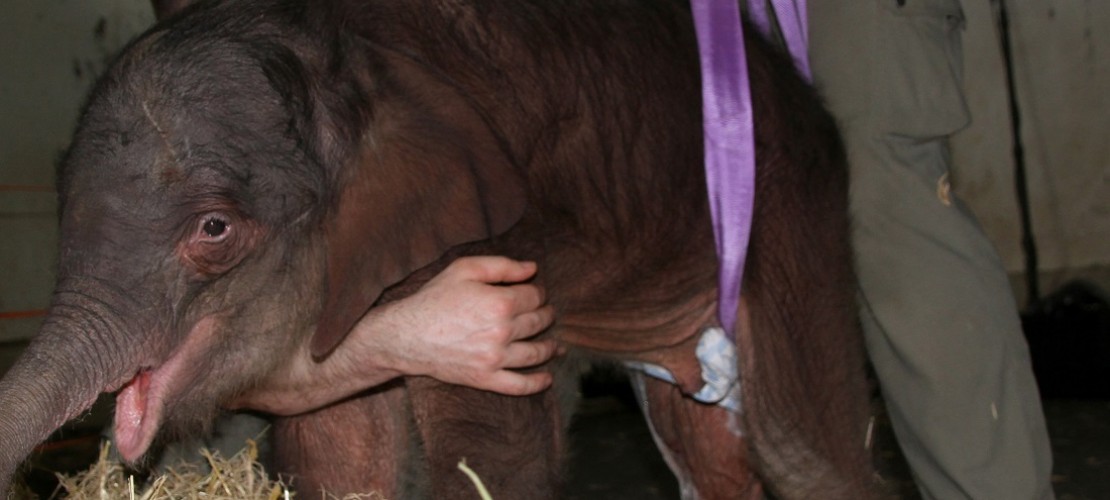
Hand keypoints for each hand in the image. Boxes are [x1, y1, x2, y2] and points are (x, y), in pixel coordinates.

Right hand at [362, 256, 557, 394]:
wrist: (406, 336)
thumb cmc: (434, 298)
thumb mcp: (464, 269)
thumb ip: (502, 266)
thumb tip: (533, 269)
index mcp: (499, 303)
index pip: (535, 296)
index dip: (538, 291)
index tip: (534, 292)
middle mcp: (502, 332)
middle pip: (539, 322)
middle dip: (546, 315)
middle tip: (546, 313)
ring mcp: (495, 358)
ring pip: (536, 353)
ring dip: (550, 347)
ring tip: (555, 344)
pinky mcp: (485, 379)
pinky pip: (520, 386)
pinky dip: (537, 383)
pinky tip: (547, 378)